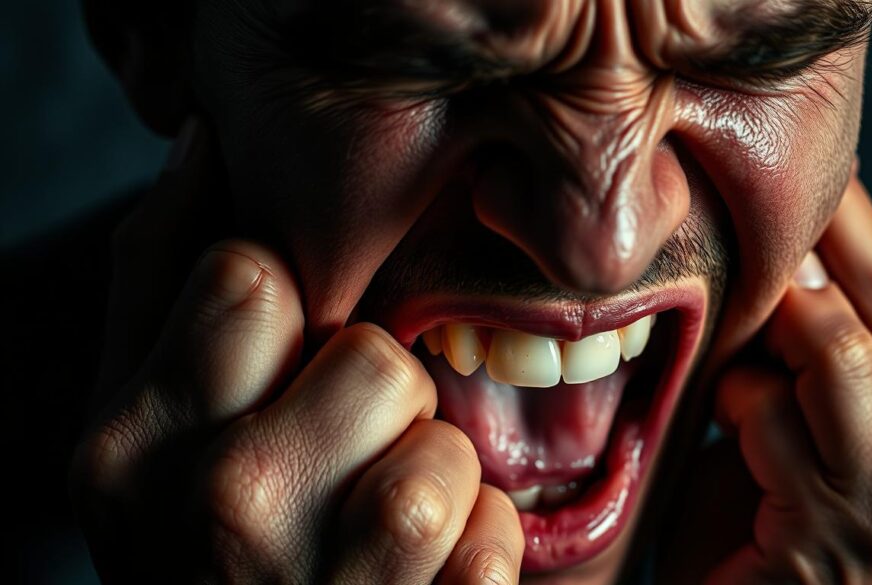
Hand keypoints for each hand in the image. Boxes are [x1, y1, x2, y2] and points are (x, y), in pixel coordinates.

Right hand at [70, 118, 523, 583]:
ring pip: (445, 446)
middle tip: (342, 466)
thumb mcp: (145, 441)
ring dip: (435, 483)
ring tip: (383, 533)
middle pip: (372, 357)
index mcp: (134, 447)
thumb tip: (206, 144)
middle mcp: (217, 511)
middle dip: (377, 404)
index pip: (252, 276)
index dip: (296, 315)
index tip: (293, 374)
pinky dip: (479, 553)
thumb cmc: (205, 565)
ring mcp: (322, 584)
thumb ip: (162, 290)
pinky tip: (421, 582)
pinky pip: (496, 534)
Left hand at [665, 175, 871, 582]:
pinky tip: (723, 431)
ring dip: (761, 340)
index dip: (851, 219)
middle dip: (814, 233)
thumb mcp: (790, 449)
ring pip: (836, 340)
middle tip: (750, 197)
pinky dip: (735, 402)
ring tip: (732, 381)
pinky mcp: (841, 533)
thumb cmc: (751, 555)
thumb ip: (802, 374)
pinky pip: (774, 410)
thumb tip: (778, 268)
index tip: (799, 165)